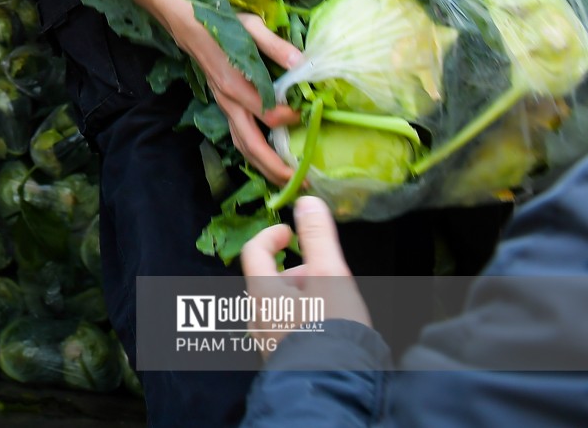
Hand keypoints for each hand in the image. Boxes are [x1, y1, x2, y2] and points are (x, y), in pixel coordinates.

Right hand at [170, 3, 303, 183]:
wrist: (187, 25)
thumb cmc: (220, 23)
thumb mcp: (250, 26)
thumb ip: (275, 45)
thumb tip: (302, 63)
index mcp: (234, 84)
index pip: (264, 113)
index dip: (287, 118)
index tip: (305, 114)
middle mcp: (228, 102)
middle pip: (251, 144)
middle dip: (276, 166)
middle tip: (302, 182)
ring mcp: (225, 107)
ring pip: (243, 146)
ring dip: (265, 167)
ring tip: (289, 182)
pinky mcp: (225, 107)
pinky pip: (240, 138)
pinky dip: (255, 156)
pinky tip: (271, 163)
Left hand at [240, 195, 373, 347]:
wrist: (332, 387)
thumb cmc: (330, 328)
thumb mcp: (330, 275)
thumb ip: (318, 236)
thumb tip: (306, 200)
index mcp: (261, 292)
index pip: (254, 251)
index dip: (272, 235)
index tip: (291, 232)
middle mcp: (255, 316)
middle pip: (269, 280)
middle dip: (297, 271)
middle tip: (325, 274)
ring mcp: (265, 341)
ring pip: (278, 306)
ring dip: (301, 296)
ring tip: (331, 303)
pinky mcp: (280, 360)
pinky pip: (285, 329)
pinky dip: (302, 318)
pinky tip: (326, 329)